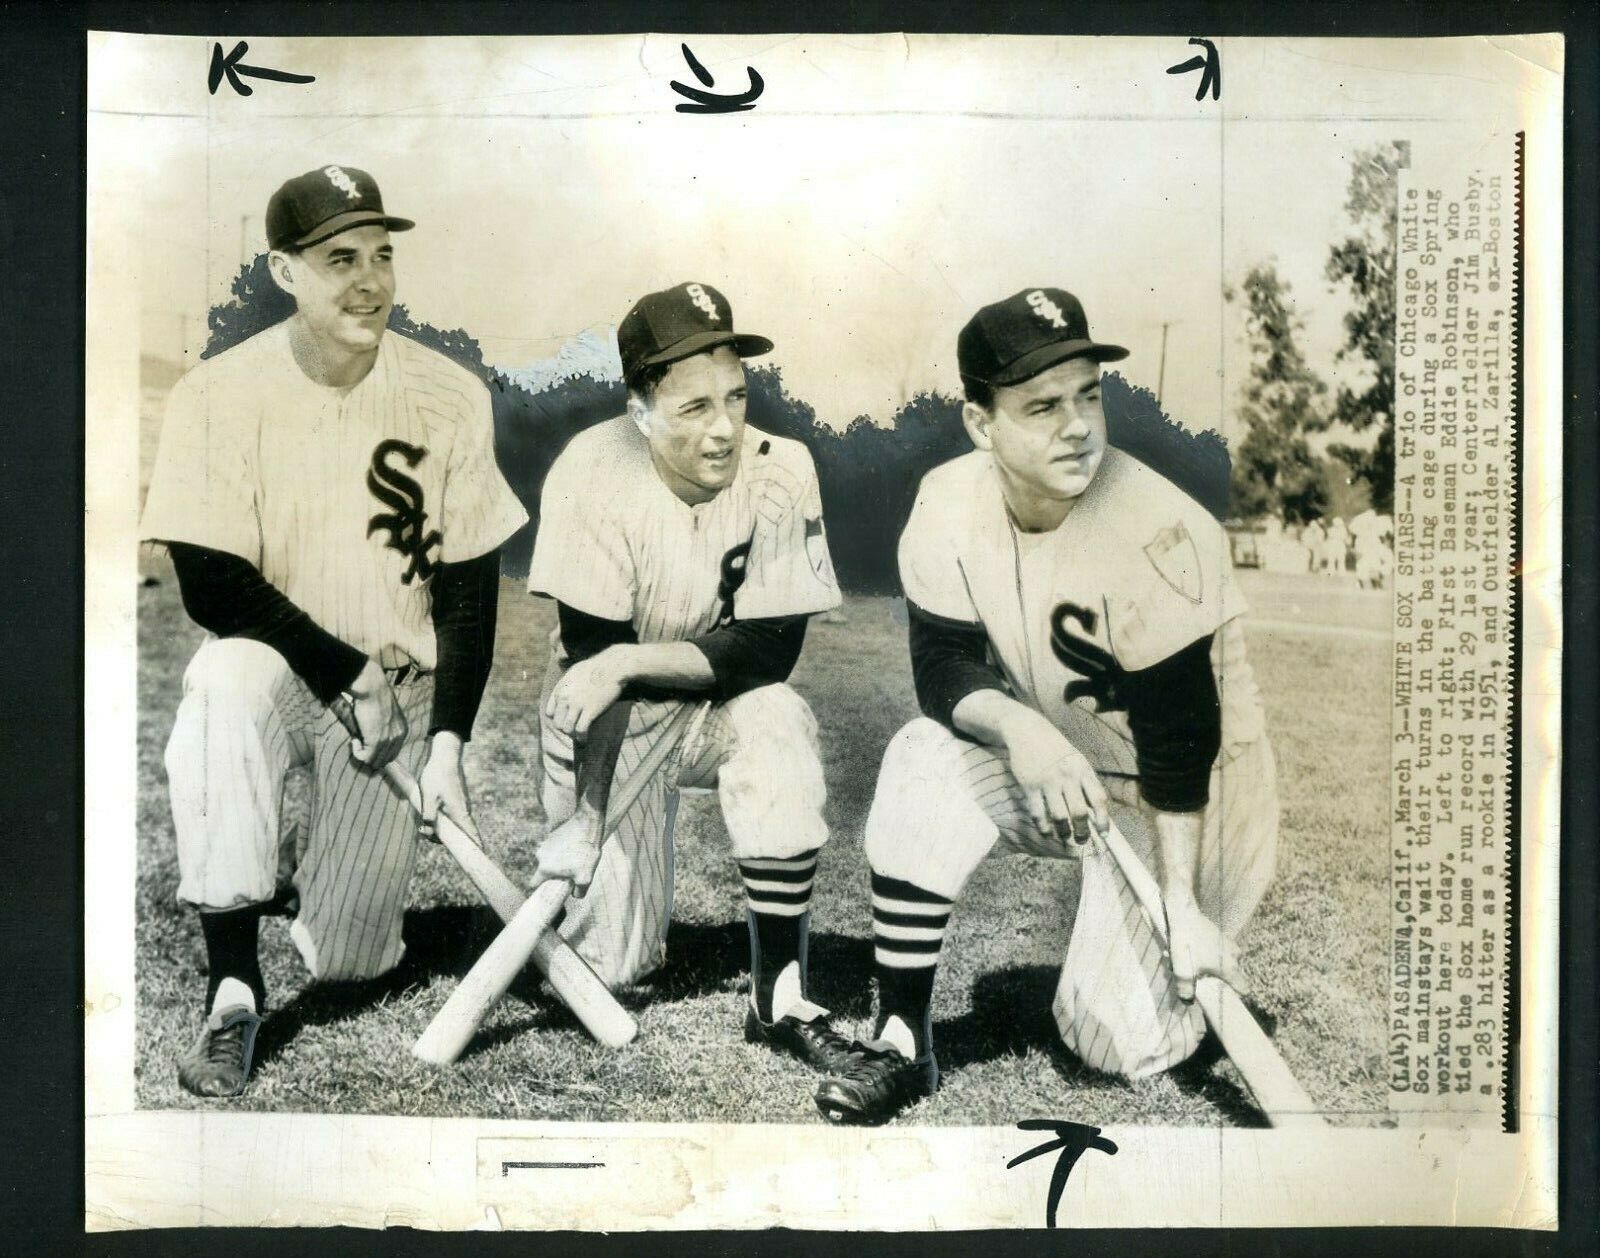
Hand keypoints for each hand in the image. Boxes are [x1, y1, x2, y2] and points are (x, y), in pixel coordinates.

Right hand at [346, 659, 406, 768]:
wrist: (372, 689)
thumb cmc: (375, 697)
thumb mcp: (386, 714)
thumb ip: (384, 727)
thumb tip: (370, 739)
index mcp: (402, 730)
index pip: (392, 753)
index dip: (378, 752)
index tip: (366, 743)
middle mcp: (399, 737)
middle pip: (384, 760)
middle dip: (370, 756)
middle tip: (360, 744)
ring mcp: (389, 740)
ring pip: (375, 762)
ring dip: (362, 754)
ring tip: (356, 740)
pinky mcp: (377, 741)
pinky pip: (365, 758)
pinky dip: (357, 753)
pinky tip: (354, 740)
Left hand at [417, 732, 476, 842]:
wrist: (445, 756)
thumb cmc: (436, 777)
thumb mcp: (428, 798)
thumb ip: (429, 818)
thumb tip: (428, 834)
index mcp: (460, 813)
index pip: (472, 835)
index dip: (476, 848)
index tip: (479, 859)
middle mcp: (465, 811)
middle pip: (463, 833)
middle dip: (452, 841)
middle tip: (437, 841)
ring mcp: (462, 805)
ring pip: (456, 824)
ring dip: (445, 829)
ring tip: (428, 826)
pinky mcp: (458, 799)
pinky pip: (454, 815)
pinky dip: (446, 820)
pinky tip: (432, 813)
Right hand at [530, 812, 604, 896]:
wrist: (587, 825)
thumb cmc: (585, 852)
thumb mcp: (585, 878)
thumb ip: (578, 892)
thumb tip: (575, 895)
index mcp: (544, 868)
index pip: (533, 883)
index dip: (539, 889)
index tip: (548, 889)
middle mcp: (540, 856)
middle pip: (544, 870)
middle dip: (555, 873)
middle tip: (570, 871)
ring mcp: (545, 844)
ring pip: (550, 858)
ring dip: (559, 860)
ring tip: (576, 857)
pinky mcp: (552, 834)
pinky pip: (555, 847)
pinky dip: (563, 849)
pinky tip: (576, 846)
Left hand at [543, 651, 628, 737]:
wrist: (613, 666)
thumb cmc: (597, 667)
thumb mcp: (575, 672)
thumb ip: (568, 683)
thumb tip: (567, 691)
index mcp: (560, 689)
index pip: (550, 712)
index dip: (558, 719)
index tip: (566, 721)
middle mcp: (565, 698)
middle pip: (557, 723)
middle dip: (565, 729)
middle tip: (574, 731)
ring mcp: (577, 705)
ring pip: (567, 729)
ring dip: (573, 735)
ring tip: (580, 737)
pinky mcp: (590, 710)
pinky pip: (580, 730)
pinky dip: (582, 738)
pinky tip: (585, 740)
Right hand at [1000, 707, 1109, 849]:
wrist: (1028, 731)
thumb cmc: (1056, 749)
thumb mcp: (1077, 761)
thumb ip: (1086, 783)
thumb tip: (1096, 813)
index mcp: (1083, 770)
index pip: (1098, 799)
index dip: (1103, 820)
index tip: (1104, 834)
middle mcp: (1067, 776)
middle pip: (1079, 812)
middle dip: (1082, 832)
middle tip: (1081, 840)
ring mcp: (1047, 781)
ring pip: (1059, 816)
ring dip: (1063, 832)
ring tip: (1064, 837)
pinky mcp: (1029, 785)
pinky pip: (1038, 813)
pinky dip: (1043, 827)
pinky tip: (1046, 831)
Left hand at [1163, 891, 1247, 1000]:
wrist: (1183, 913)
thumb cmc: (1186, 943)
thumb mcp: (1182, 970)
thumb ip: (1186, 989)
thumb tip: (1188, 1001)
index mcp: (1229, 968)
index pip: (1243, 988)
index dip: (1235, 994)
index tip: (1222, 993)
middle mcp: (1233, 956)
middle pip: (1230, 974)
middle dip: (1215, 976)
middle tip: (1197, 972)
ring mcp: (1228, 943)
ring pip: (1223, 960)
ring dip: (1209, 962)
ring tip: (1190, 958)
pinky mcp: (1219, 933)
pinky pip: (1216, 948)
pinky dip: (1205, 950)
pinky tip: (1189, 947)